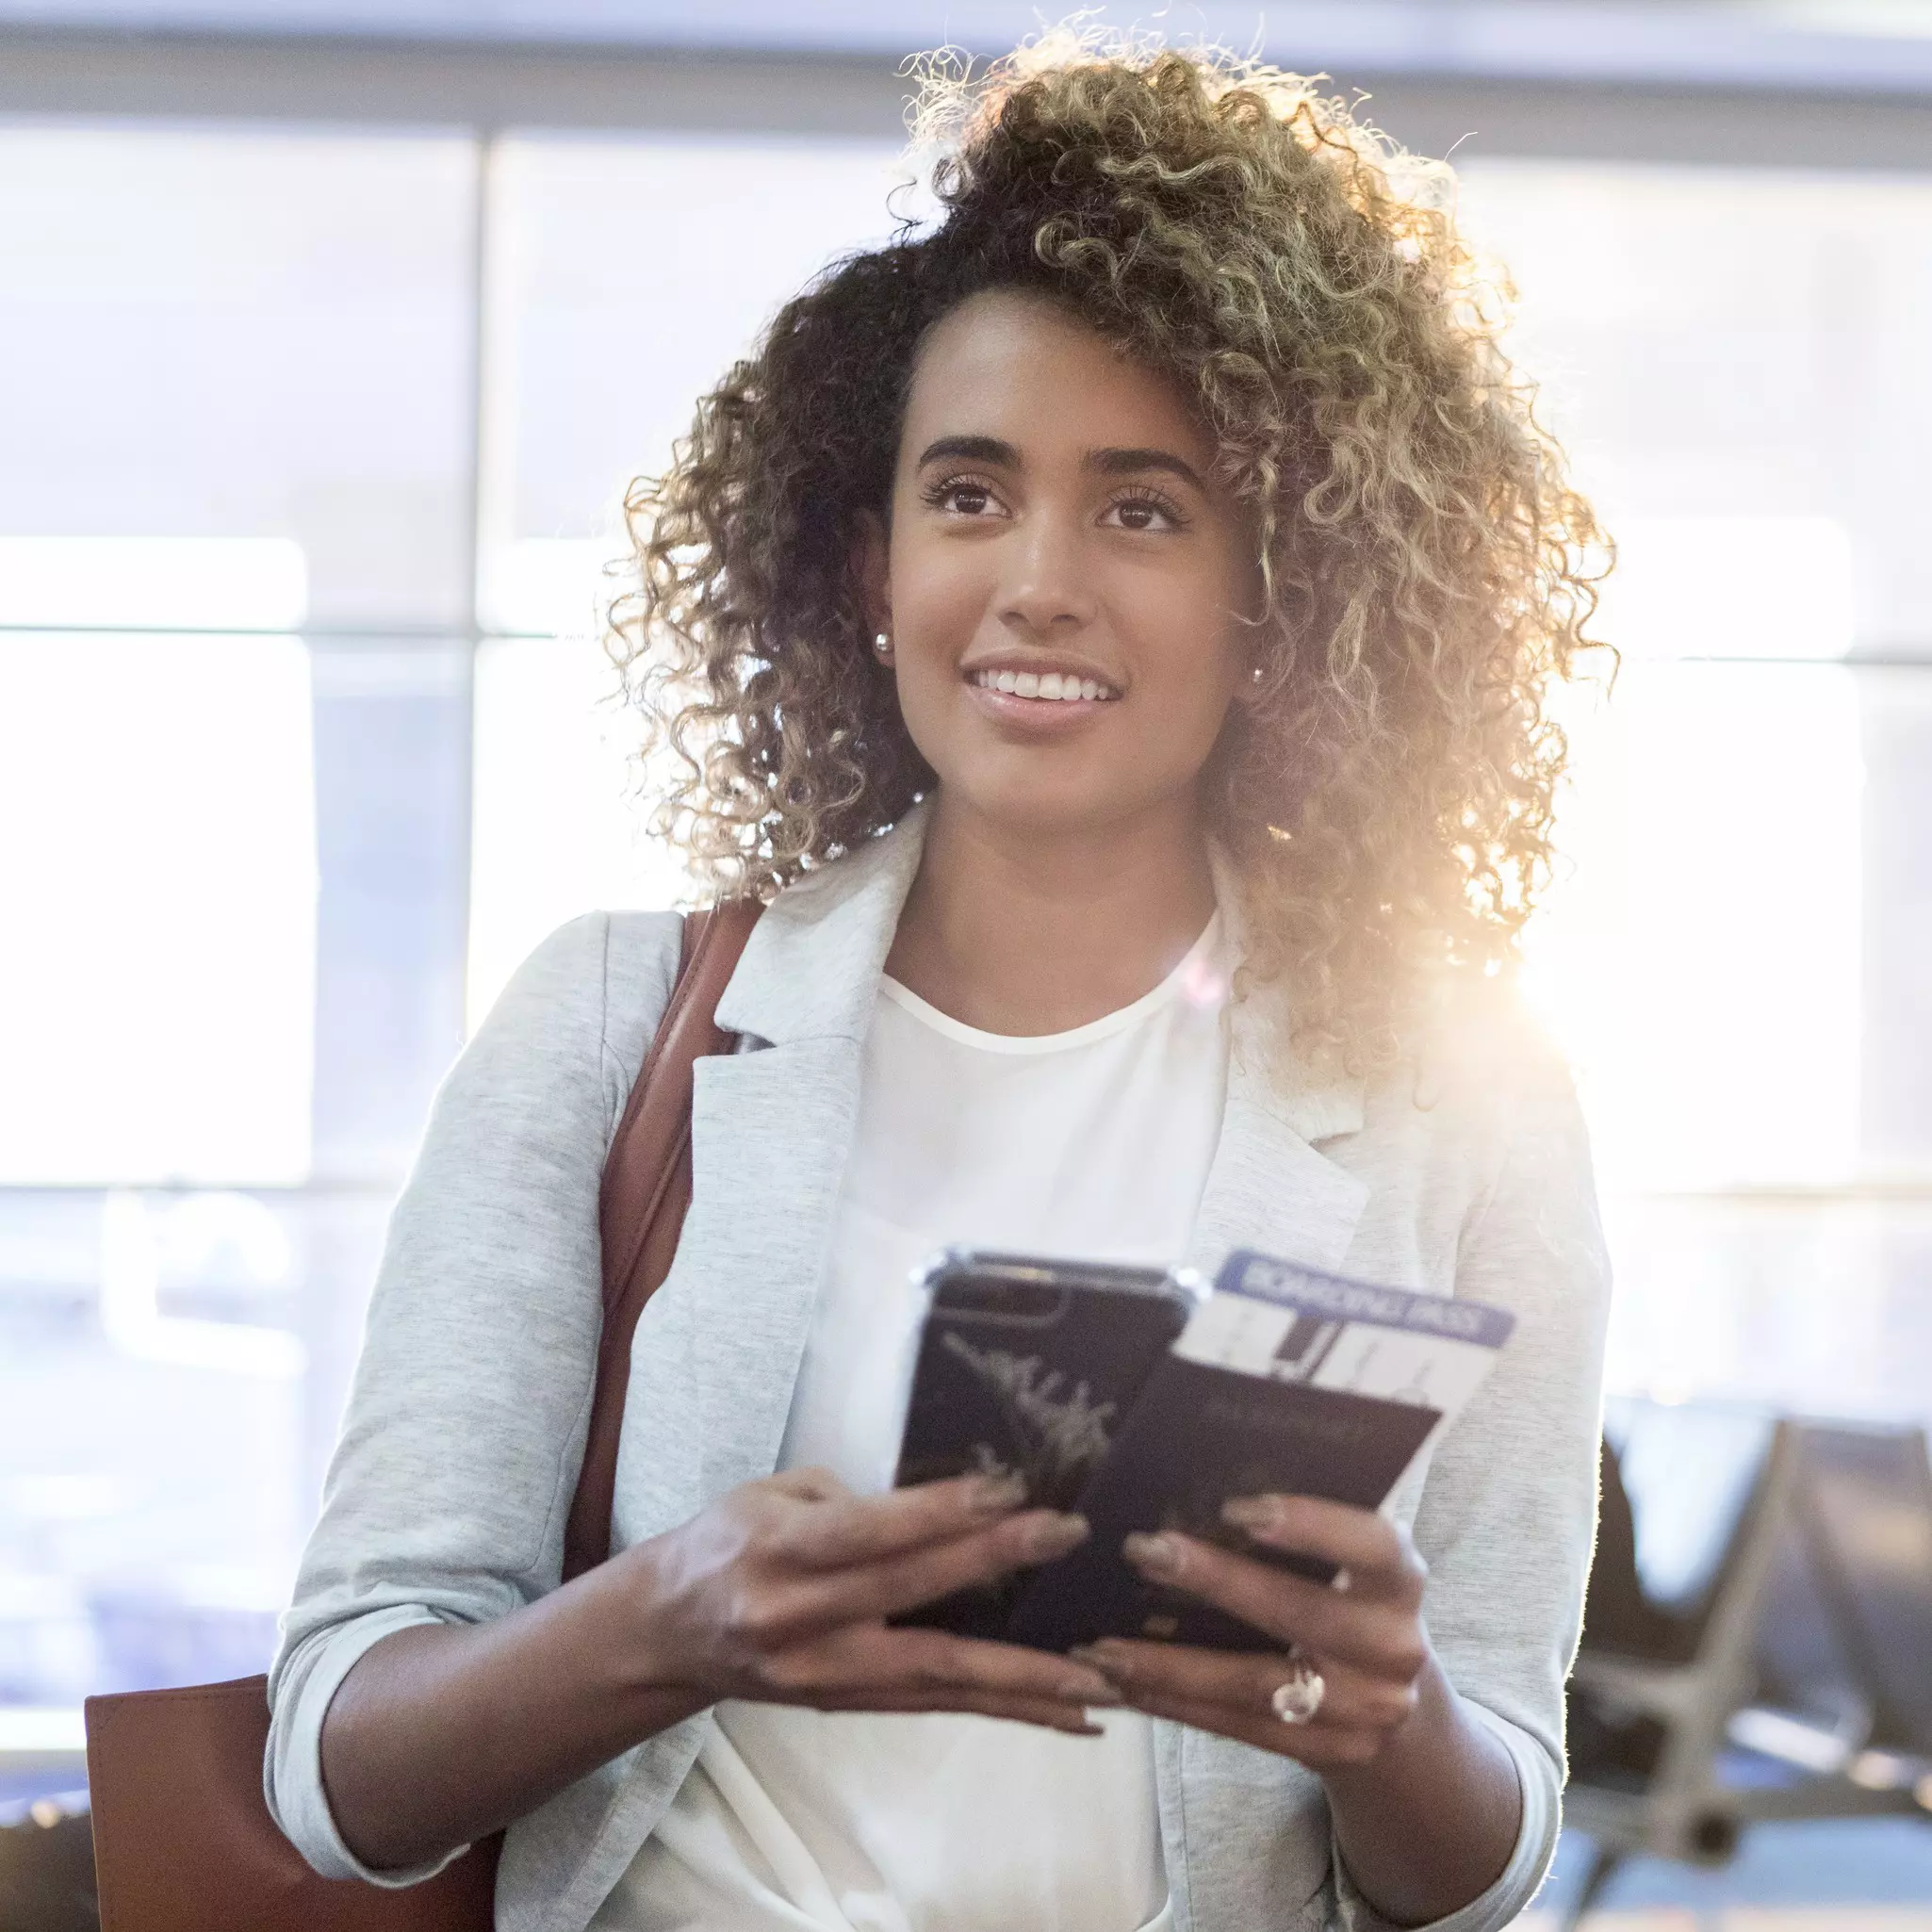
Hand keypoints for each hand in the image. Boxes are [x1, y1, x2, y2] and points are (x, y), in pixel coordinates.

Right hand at [628, 1466, 1118, 1733]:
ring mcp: (829, 1674)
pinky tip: (1071, 1715)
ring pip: (937, 1674)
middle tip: (1067, 1536)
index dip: (938, 1512)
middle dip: (993, 1562)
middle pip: (910, 1593)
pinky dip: (1009, 1710)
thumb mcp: (772, 1493)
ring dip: (1024, 1674)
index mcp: (777, 1552)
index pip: (867, 1533)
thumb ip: (850, 1498)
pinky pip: (941, 1707)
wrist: (670, 1632)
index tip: (1007, 1489)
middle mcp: (801, 1620)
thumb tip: (938, 1505)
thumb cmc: (729, 1543)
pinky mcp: (850, 1704)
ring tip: (1099, 1672)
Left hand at [1069, 1494, 1429, 1768]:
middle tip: (1143, 1550)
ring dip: (1170, 1664)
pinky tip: (1126, 1685)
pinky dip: (1177, 1704)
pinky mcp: (1329, 1753)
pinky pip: (1240, 1728)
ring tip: (1101, 1646)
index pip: (1373, 1544)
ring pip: (1256, 1685)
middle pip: (1300, 1614)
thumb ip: (1302, 1533)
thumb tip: (1195, 1481)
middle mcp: (1393, 1647)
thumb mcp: (1350, 1565)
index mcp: (1401, 1580)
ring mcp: (1365, 1710)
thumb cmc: (1349, 1602)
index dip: (1311, 1525)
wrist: (1398, 1705)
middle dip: (1216, 1581)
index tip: (1238, 1508)